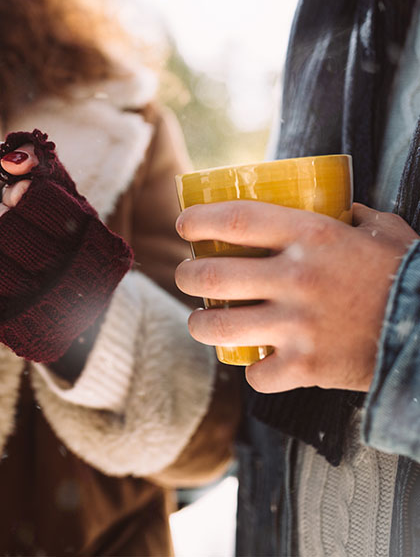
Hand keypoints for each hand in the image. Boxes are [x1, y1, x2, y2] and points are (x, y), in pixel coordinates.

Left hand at [0, 129, 131, 362]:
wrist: (77, 303)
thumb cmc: (68, 239)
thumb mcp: (68, 200)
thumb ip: (44, 167)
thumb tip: (12, 157)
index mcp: (99, 244)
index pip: (48, 204)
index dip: (24, 193)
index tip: (13, 189)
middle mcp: (78, 278)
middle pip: (12, 234)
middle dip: (1, 221)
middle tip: (0, 217)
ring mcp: (49, 309)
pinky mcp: (21, 330)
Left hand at [175, 201, 418, 392]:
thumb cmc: (408, 275)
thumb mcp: (382, 231)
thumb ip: (354, 216)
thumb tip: (339, 206)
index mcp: (312, 236)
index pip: (237, 219)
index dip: (200, 220)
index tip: (183, 225)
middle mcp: (298, 278)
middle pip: (212, 275)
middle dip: (186, 276)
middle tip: (185, 276)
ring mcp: (300, 325)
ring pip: (219, 327)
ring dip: (200, 324)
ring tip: (201, 321)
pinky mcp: (309, 366)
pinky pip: (258, 375)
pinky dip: (254, 372)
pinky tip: (259, 364)